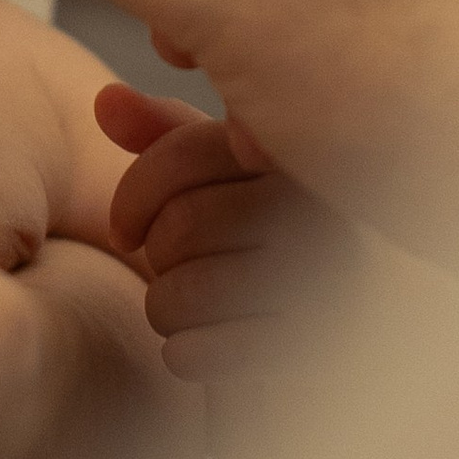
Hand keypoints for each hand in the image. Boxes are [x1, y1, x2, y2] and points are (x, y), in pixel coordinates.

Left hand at [100, 83, 365, 458]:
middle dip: (156, 258)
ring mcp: (332, 283)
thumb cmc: (269, 249)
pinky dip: (184, 354)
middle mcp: (329, 209)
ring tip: (182, 311)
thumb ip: (167, 136)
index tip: (127, 230)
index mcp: (304, 156)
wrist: (353, 355)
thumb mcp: (227, 179)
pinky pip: (206, 351)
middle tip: (172, 275)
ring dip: (164, 309)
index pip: (186, 153)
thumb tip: (105, 103)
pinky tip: (198, 348)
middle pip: (183, 225)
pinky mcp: (320, 353)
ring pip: (187, 290)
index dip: (135, 195)